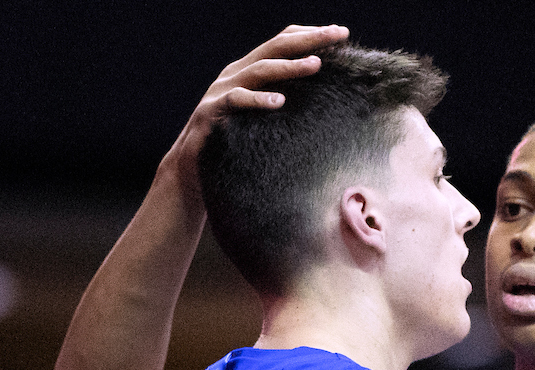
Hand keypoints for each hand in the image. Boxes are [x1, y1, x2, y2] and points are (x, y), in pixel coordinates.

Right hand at [162, 24, 349, 198]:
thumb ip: (285, 102)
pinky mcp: (212, 112)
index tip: (342, 34)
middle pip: (274, 48)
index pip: (281, 42)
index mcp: (250, 72)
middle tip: (338, 35)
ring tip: (315, 65)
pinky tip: (279, 102)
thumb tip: (327, 100)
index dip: (310, 35)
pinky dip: (257, 100)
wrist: (192, 170)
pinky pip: (236, 101)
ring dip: (288, 66)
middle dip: (308, 39)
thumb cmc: (235, 145)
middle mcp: (236, 74)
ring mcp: (222, 91)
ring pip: (258, 70)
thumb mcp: (264, 118)